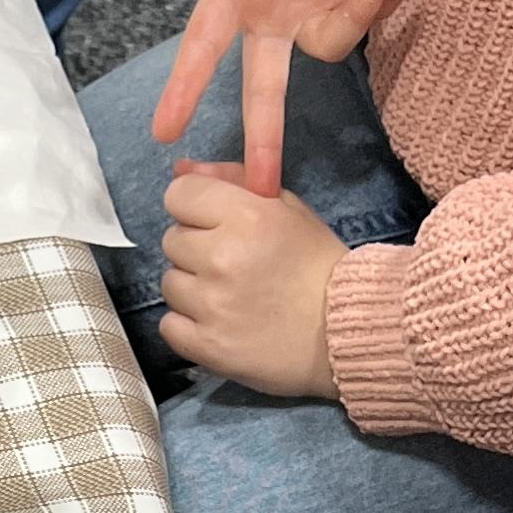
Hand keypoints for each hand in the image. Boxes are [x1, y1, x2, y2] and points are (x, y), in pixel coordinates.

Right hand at [149, 0, 411, 195]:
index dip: (185, 85)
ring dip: (359, 14)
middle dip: (263, 133)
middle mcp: (273, 11)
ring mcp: (316, 8)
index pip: (205, 43)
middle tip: (260, 186)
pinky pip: (371, 16)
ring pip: (331, 45)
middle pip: (263, 85)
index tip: (164, 133)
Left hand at [152, 171, 346, 397]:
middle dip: (196, 249)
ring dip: (192, 288)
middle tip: (232, 264)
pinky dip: (187, 326)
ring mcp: (212, 305)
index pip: (179, 194)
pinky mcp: (208, 345)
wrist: (344, 330)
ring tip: (229, 296)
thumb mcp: (286, 208)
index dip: (194, 208)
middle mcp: (223, 257)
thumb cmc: (316, 265)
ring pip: (169, 283)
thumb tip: (181, 167)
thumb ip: (233, 180)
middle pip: (172, 239)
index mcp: (246, 216)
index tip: (214, 224)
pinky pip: (168, 326)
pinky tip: (218, 323)